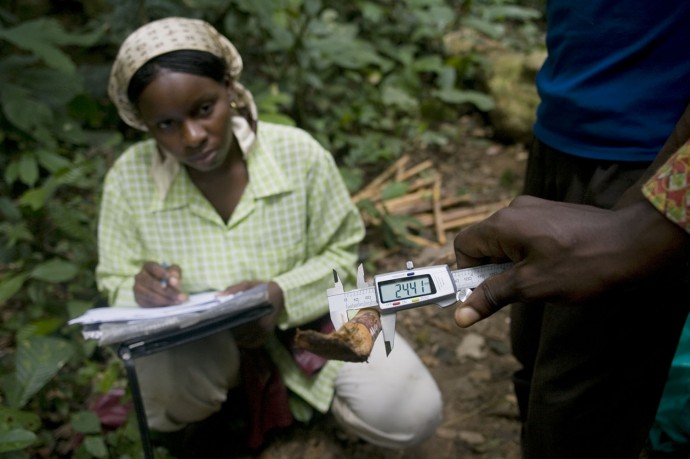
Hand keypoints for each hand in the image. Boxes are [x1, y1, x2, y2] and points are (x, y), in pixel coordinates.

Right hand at [133, 261, 186, 306]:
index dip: (164, 274)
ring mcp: (137, 288)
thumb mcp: (174, 272)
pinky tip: (171, 304)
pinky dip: (161, 305)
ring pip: (151, 295)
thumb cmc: (169, 277)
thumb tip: (173, 278)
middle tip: (181, 296)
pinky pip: (149, 303)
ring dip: (166, 299)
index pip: (154, 268)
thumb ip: (175, 272)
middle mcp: (140, 276)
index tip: (175, 282)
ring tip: (178, 301)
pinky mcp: (139, 299)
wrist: (162, 288)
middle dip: (168, 291)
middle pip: (152, 283)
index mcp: (148, 266)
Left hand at [221, 280, 284, 347]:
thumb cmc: (263, 289)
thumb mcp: (248, 285)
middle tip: (222, 328)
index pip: (236, 324)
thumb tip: (218, 296)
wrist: (282, 294)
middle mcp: (261, 326)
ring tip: (229, 333)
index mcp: (256, 313)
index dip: (226, 325)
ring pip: (246, 341)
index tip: (218, 323)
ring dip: (237, 339)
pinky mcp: (267, 336)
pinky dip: (246, 343)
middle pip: (240, 335)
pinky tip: (240, 338)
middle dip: (230, 333)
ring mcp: (265, 332)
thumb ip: (234, 289)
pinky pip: (253, 344)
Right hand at [453, 195, 688, 326]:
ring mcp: (534, 209)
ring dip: (512, 264)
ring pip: (506, 241)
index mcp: (503, 224)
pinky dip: (529, 254)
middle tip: (517, 291)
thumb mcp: (531, 287)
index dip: (468, 272)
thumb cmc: (581, 265)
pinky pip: (525, 235)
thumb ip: (491, 297)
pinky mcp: (551, 213)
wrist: (634, 244)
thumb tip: (460, 316)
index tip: (485, 293)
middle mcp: (514, 210)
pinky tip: (554, 267)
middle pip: (484, 242)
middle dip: (492, 270)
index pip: (463, 245)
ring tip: (541, 279)